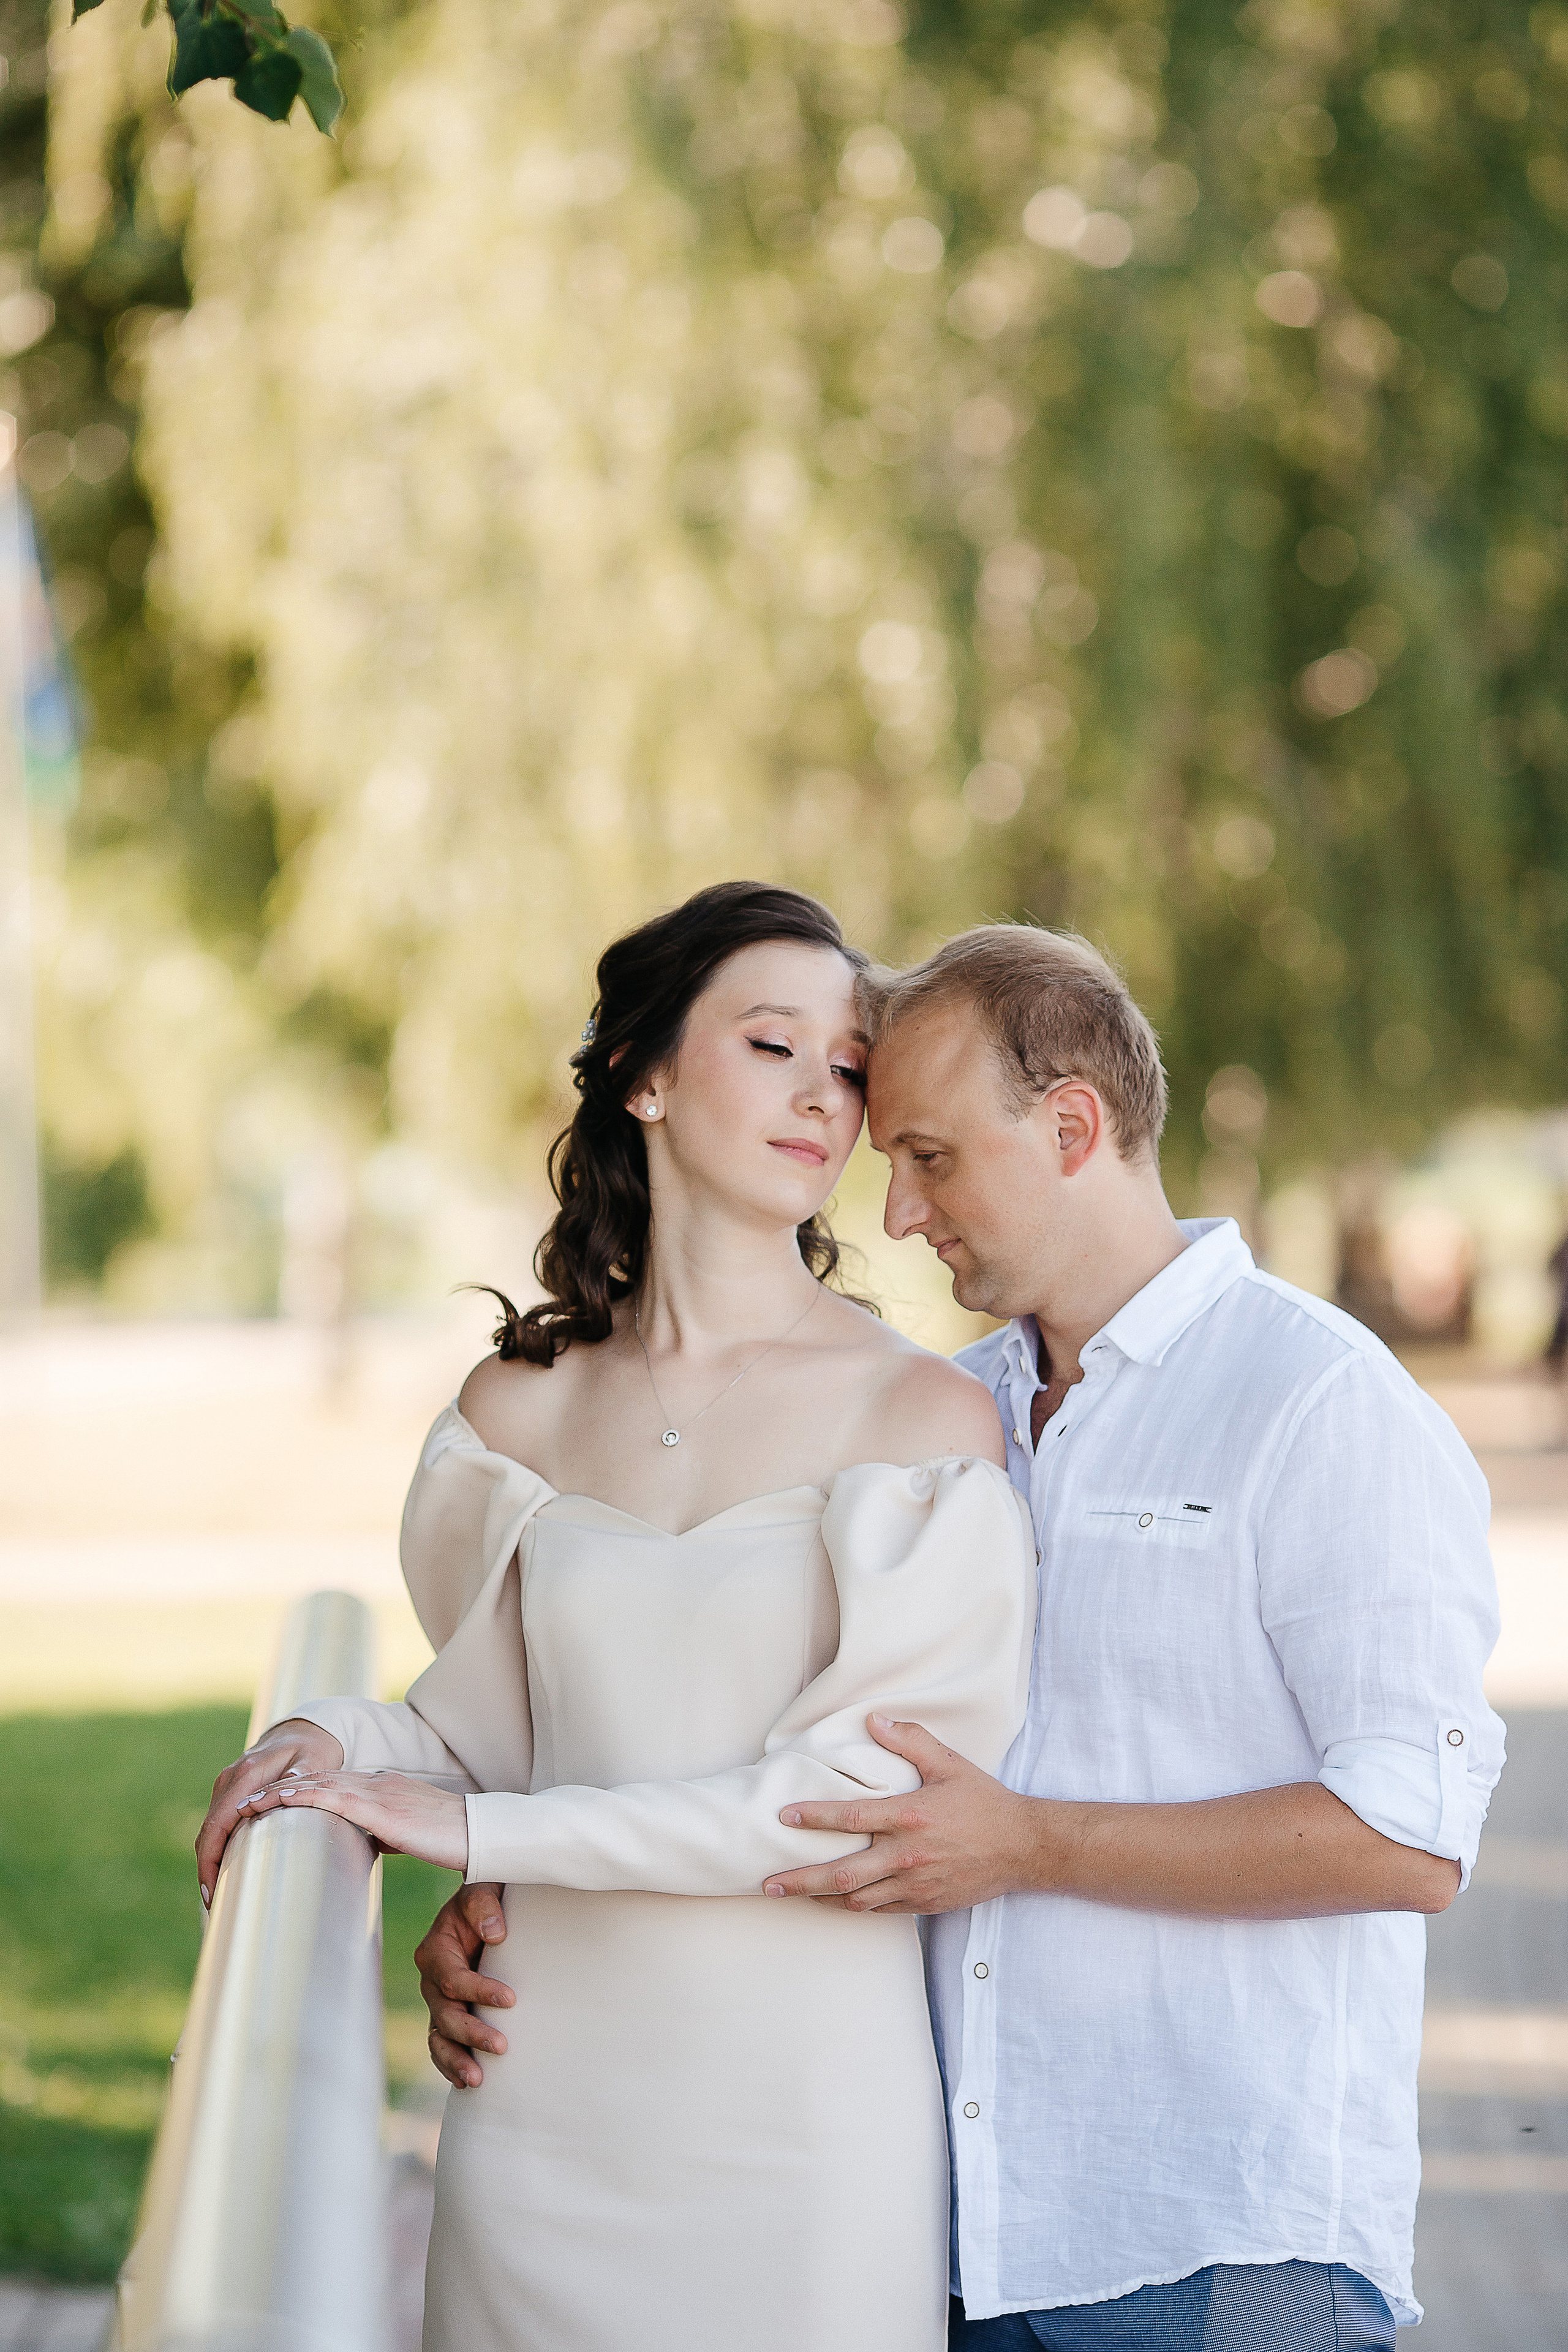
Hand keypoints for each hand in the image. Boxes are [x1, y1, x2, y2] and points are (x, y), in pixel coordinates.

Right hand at [196, 1717, 344, 1902]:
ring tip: (219, 1894)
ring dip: (210, 1859)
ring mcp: (227, 1782)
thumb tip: (280, 1798)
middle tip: (214, 1904)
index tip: (213, 1891)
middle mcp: (231, 1777)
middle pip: (208, 1830)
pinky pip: (218, 1821)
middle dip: (207, 1867)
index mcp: (249, 1772)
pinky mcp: (230, 1789)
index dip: (211, 1859)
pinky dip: (217, 1846)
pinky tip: (225, 1868)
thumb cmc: (316, 1748)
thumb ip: (299, 1778)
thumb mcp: (315, 1761)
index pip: (219, 1822)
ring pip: (210, 1827)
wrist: (308, 1729)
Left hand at [236, 1768, 468, 1871]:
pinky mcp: (380, 1809)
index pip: (330, 1784)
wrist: (478, 1832)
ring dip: (278, 1793)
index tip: (268, 1800)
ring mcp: (377, 1792)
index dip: (296, 1789)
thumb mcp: (409, 1831)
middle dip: (277, 1789)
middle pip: (315, 1780)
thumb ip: (386, 1830)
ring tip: (246, 1804)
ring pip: (317, 1785)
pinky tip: (280, 1801)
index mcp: (381, 1787)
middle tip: (243, 1800)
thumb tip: (369, 1842)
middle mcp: (375, 1783)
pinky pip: (333, 1798)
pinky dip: (302, 1797)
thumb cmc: (450, 1838)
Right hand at [416, 1883, 513, 2088]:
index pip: (454, 1979)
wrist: (483, 1912)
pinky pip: (442, 2046)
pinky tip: (467, 2083)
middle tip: (502, 2046)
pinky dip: (450, 2065)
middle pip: (446, 2014)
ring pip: (439, 2037)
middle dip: (472, 2033)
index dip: (480, 1991)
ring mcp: (438, 2002)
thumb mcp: (482, 1890)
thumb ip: (483, 1906)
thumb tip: (495, 1934)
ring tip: (478, 2080)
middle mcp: (431, 1981)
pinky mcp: (448, 2016)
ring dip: (457, 2060)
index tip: (511, 1999)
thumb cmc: (485, 1902)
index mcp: (435, 1951)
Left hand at [762, 1715, 1033, 1913]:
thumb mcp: (950, 1764)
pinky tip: (839, 1901)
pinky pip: (881, 1910)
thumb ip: (911, 1741)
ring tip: (795, 1894)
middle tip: (769, 1883)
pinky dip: (856, 1906)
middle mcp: (907, 1855)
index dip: (814, 1817)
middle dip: (801, 1880)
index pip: (851, 1817)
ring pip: (857, 1899)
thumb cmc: (986, 1803)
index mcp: (910, 1817)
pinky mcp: (926, 1903)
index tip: (785, 1817)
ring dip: (822, 1897)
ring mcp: (915, 1884)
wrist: (1024, 1848)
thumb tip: (874, 1721)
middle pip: (842, 1873)